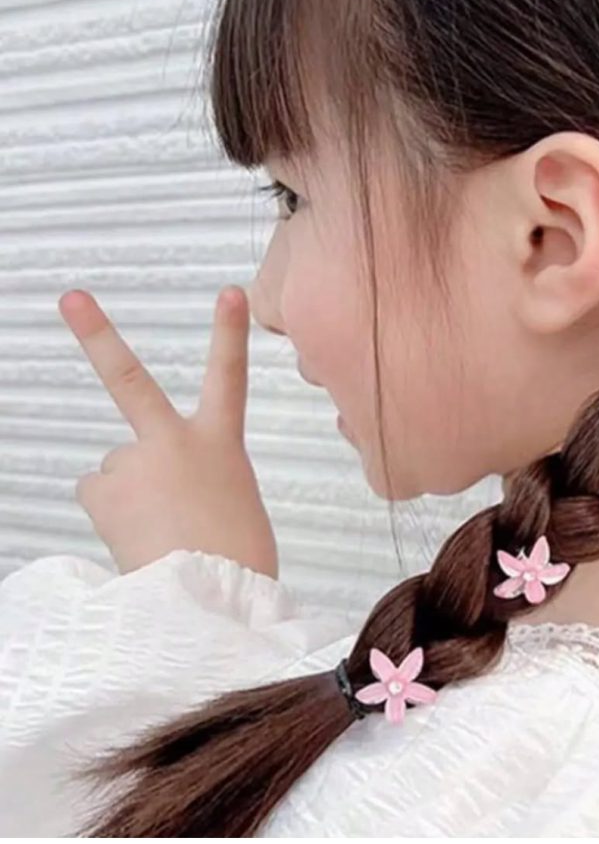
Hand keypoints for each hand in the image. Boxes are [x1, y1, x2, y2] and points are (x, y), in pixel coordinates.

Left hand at [59, 285, 278, 578]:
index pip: (229, 375)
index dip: (228, 331)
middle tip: (70, 298)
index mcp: (221, 443)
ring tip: (160, 529)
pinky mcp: (101, 491)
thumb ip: (201, 479)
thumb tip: (157, 486)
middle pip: (130, 378)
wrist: (213, 597)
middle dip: (97, 334)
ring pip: (118, 471)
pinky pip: (100, 496)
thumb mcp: (235, 504)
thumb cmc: (237, 559)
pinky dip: (113, 515)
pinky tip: (137, 536)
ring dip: (131, 495)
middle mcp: (174, 441)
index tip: (230, 292)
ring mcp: (133, 463)